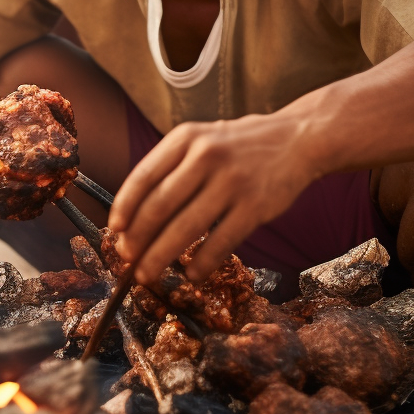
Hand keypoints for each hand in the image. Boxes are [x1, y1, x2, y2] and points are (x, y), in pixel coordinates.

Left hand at [107, 113, 320, 283]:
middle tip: (126, 260)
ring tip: (147, 274)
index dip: (124, 207)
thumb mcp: (201, 139)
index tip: (115, 230)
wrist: (298, 138)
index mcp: (186, 139)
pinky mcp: (256, 206)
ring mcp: (232, 182)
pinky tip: (191, 274)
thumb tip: (135, 214)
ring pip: (186, 228)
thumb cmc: (239, 146)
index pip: (144, 176)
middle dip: (138, 239)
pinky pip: (221, 242)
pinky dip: (202, 262)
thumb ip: (171, 167)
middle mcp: (206, 156)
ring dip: (160, 257)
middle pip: (160, 206)